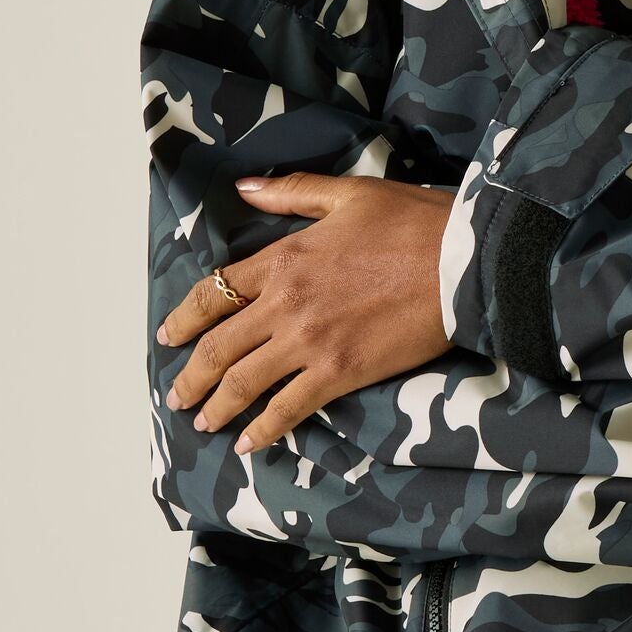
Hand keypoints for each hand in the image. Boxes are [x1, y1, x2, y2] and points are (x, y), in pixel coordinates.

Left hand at [155, 172, 455, 455]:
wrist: (461, 260)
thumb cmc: (412, 220)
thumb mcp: (351, 194)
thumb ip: (293, 194)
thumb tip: (244, 188)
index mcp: (286, 258)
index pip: (216, 292)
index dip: (186, 317)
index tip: (170, 334)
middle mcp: (286, 303)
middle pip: (219, 347)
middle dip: (191, 376)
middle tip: (178, 394)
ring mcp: (310, 342)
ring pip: (244, 383)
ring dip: (217, 406)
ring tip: (204, 421)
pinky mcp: (340, 372)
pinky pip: (288, 408)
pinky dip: (264, 429)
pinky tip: (251, 442)